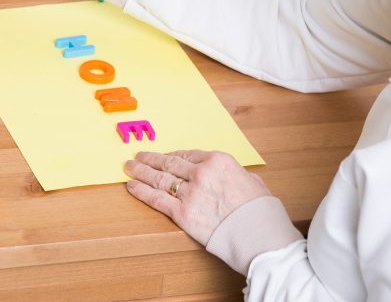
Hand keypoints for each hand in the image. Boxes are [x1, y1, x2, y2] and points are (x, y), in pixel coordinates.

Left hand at [124, 150, 271, 244]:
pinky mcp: (182, 213)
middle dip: (151, 159)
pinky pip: (156, 199)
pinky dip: (141, 191)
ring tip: (130, 168)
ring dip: (141, 172)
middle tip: (138, 157)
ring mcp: (190, 193)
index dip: (172, 155)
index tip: (164, 156)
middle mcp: (201, 173)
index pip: (188, 154)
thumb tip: (233, 177)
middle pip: (169, 163)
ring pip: (159, 178)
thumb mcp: (253, 182)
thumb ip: (237, 175)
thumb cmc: (261, 212)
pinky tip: (132, 186)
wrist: (259, 236)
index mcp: (218, 161)